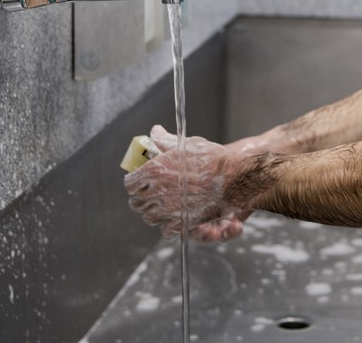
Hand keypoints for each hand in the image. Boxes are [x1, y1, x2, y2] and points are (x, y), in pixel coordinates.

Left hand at [124, 125, 248, 241]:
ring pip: (148, 217)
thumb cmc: (211, 159)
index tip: (139, 180)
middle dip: (140, 197)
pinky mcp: (180, 222)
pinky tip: (173, 217)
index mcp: (155, 170)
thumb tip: (155, 132)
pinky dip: (167, 225)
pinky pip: (164, 230)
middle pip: (135, 202)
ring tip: (161, 205)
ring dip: (152, 211)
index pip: (129, 183)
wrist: (231, 177)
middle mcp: (157, 192)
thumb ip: (165, 140)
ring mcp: (168, 209)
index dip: (134, 182)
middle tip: (149, 193)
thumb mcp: (186, 144)